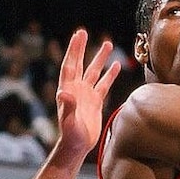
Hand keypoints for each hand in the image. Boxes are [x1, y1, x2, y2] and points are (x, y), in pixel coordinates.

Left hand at [51, 29, 121, 169]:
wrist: (77, 146)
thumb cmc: (71, 135)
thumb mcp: (69, 121)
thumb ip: (68, 106)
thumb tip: (63, 93)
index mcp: (68, 89)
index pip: (70, 65)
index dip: (74, 50)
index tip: (78, 36)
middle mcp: (76, 88)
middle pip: (80, 63)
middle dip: (82, 48)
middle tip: (83, 32)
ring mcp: (86, 94)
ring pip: (94, 71)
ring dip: (100, 58)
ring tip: (107, 43)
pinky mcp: (95, 101)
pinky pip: (104, 84)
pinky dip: (110, 75)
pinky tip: (116, 65)